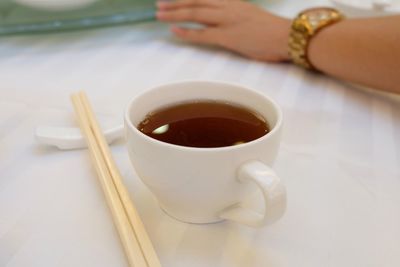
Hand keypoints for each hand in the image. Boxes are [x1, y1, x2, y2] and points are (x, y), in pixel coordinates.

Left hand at [156, 0, 290, 61]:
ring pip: (196, 13)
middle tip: (158, 5)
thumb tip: (220, 20)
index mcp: (232, 2)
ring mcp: (227, 21)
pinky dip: (187, 32)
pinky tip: (174, 31)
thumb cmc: (272, 30)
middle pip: (196, 2)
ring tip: (159, 15)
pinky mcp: (229, 36)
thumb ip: (233, 15)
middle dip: (175, 3)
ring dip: (175, 14)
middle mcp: (228, 7)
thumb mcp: (249, 15)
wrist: (287, 37)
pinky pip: (203, 33)